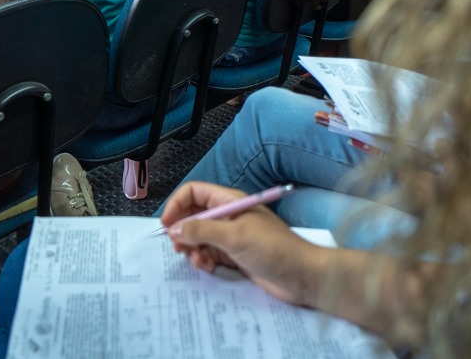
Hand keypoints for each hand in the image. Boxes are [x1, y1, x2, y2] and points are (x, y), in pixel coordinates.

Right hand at [161, 181, 324, 306]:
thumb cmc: (273, 249)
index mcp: (230, 201)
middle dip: (183, 232)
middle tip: (180, 249)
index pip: (194, 193)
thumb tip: (174, 230)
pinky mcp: (235, 255)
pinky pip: (209, 253)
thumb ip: (201, 230)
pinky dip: (204, 260)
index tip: (167, 227)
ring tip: (200, 262)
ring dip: (194, 249)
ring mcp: (232, 236)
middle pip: (193, 216)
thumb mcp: (234, 236)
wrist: (303, 277)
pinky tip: (209, 268)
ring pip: (199, 237)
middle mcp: (229, 216)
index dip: (177, 206)